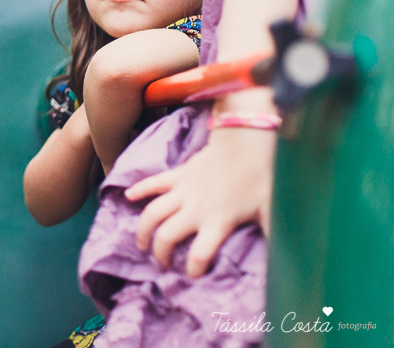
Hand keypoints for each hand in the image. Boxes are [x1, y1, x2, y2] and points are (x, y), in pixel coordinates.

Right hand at [125, 126, 274, 277]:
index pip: (199, 254)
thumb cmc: (261, 178)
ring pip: (153, 213)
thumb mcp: (271, 211)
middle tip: (161, 262)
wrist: (246, 142)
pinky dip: (139, 189)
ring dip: (143, 229)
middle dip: (160, 253)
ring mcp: (183, 191)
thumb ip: (276, 239)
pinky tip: (128, 197)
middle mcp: (195, 209)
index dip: (193, 269)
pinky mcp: (177, 175)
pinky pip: (152, 183)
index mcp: (217, 221)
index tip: (192, 275)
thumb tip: (290, 264)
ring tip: (142, 243)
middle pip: (166, 236)